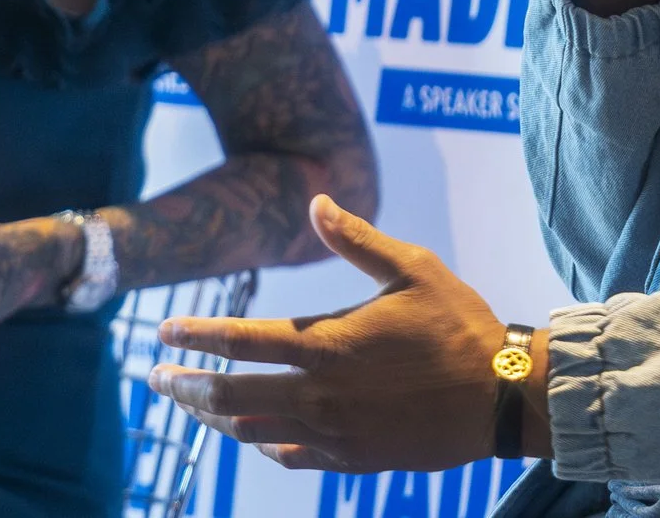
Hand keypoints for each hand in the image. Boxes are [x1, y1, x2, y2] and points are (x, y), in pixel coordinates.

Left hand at [147, 195, 522, 472]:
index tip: (162, 333)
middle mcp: (321, 394)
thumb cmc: (459, 324)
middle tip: (157, 380)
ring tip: (191, 405)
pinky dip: (264, 443)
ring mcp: (334, 433)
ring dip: (214, 415)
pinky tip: (254, 434)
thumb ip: (356, 240)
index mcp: (329, 344)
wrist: (503, 397)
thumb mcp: (412, 268)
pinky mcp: (354, 459)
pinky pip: (292, 456)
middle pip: (230, 394)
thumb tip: (315, 201)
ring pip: (252, 429)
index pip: (242, 339)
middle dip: (185, 386)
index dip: (197, 335)